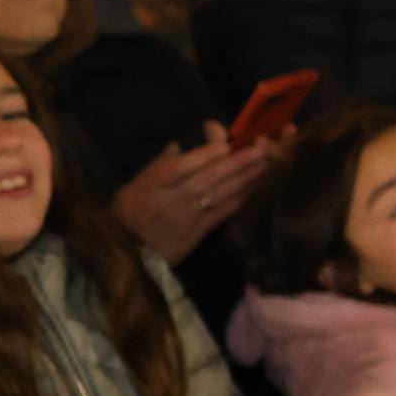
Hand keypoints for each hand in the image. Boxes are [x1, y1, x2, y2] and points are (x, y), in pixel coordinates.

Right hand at [114, 123, 274, 263]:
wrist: (130, 252)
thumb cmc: (130, 212)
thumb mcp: (135, 183)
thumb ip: (159, 164)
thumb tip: (177, 145)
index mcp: (157, 183)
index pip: (184, 165)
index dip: (206, 154)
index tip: (226, 143)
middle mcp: (176, 198)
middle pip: (210, 177)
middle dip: (237, 162)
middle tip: (260, 149)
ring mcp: (191, 216)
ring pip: (222, 193)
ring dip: (246, 178)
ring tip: (265, 164)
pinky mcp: (202, 231)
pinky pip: (224, 211)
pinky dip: (241, 197)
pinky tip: (255, 187)